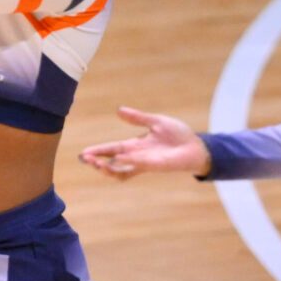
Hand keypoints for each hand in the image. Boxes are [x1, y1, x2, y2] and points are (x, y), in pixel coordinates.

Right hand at [78, 107, 210, 178]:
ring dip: (108, 168)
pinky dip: (127, 162)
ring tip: (96, 163)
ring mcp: (145, 163)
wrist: (196, 146)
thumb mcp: (155, 121)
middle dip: (97, 162)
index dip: (98, 151)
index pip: (112, 149)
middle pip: (112, 162)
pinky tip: (118, 157)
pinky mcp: (155, 166)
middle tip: (85, 159)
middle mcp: (137, 156)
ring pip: (121, 171)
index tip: (84, 153)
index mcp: (135, 145)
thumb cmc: (178, 135)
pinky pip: (137, 166)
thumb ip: (137, 118)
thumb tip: (119, 110)